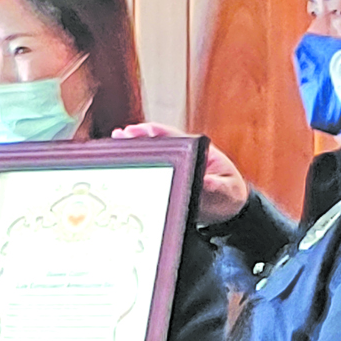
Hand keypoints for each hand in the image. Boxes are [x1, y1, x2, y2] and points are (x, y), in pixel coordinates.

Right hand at [111, 123, 248, 225]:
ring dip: (132, 151)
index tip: (142, 130)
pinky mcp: (167, 181)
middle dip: (136, 138)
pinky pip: (149, 172)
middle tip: (118, 135)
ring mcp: (173, 167)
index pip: (173, 137)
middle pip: (156, 143)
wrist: (228, 210)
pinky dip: (135, 169)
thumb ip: (217, 187)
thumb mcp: (227, 191)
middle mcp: (181, 156)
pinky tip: (118, 169)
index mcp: (196, 150)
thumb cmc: (229, 195)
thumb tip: (206, 182)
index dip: (156, 132)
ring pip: (150, 155)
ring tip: (112, 146)